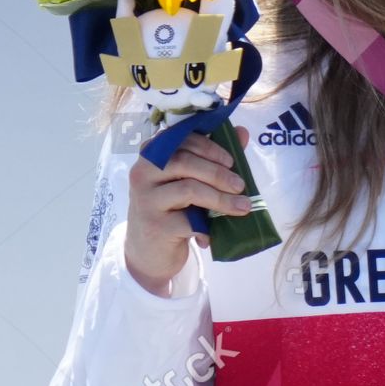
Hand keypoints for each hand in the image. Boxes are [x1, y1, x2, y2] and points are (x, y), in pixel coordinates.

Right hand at [125, 125, 251, 295]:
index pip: (179, 139)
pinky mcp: (155, 226)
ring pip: (189, 189)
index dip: (208, 146)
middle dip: (218, 173)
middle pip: (184, 162)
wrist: (149, 252)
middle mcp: (142, 173)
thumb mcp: (190, 182)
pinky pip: (188, 221)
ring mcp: (146, 199)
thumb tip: (242, 133)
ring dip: (221, 198)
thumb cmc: (172, 210)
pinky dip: (207, 227)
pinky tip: (211, 234)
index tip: (231, 161)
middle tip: (240, 185)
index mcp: (151, 155)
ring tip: (242, 207)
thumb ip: (212, 158)